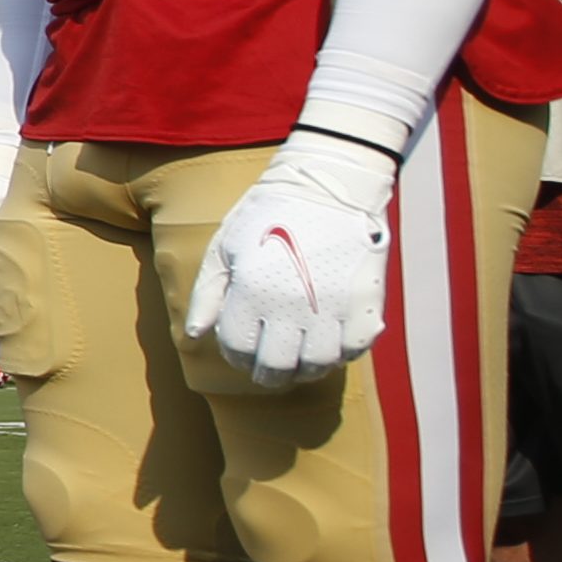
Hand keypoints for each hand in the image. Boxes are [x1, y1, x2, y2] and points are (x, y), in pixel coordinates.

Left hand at [184, 131, 395, 385]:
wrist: (329, 186)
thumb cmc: (268, 215)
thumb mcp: (225, 247)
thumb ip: (207, 295)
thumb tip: (195, 335)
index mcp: (251, 293)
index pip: (239, 350)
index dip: (237, 358)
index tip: (242, 354)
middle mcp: (291, 306)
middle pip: (278, 367)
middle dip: (269, 375)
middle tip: (270, 373)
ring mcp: (332, 307)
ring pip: (318, 365)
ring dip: (306, 370)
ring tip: (300, 363)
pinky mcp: (366, 302)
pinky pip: (356, 349)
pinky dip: (343, 354)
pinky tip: (332, 344)